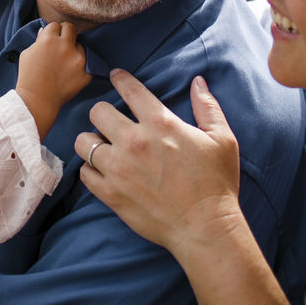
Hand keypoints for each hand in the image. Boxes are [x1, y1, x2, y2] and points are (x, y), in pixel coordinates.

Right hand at [16, 22, 91, 138]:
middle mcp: (65, 46)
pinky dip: (79, 65)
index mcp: (49, 39)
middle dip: (65, 34)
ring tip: (64, 63)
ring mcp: (78, 59)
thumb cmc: (28, 77)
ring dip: (74, 50)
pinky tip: (70, 72)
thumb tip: (46, 30)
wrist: (37, 101)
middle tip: (61, 45)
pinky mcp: (86, 72)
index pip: (56, 25)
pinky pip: (87, 62)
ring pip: (80, 45)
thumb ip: (39, 39)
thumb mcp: (27, 53)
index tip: (52, 39)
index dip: (52, 32)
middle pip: (71, 29)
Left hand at [74, 71, 241, 258]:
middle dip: (103, 112)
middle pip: (97, 111)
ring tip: (101, 146)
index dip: (121, 78)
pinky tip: (101, 170)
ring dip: (92, 141)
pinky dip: (90, 169)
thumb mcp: (222, 140)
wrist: (205, 228)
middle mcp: (134, 141)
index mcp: (160, 124)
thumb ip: (207, 107)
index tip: (116, 76)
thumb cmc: (216, 183)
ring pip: (83, 142)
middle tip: (111, 121)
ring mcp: (118, 169)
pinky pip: (84, 173)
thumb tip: (197, 82)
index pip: (130, 89)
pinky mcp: (111, 194)